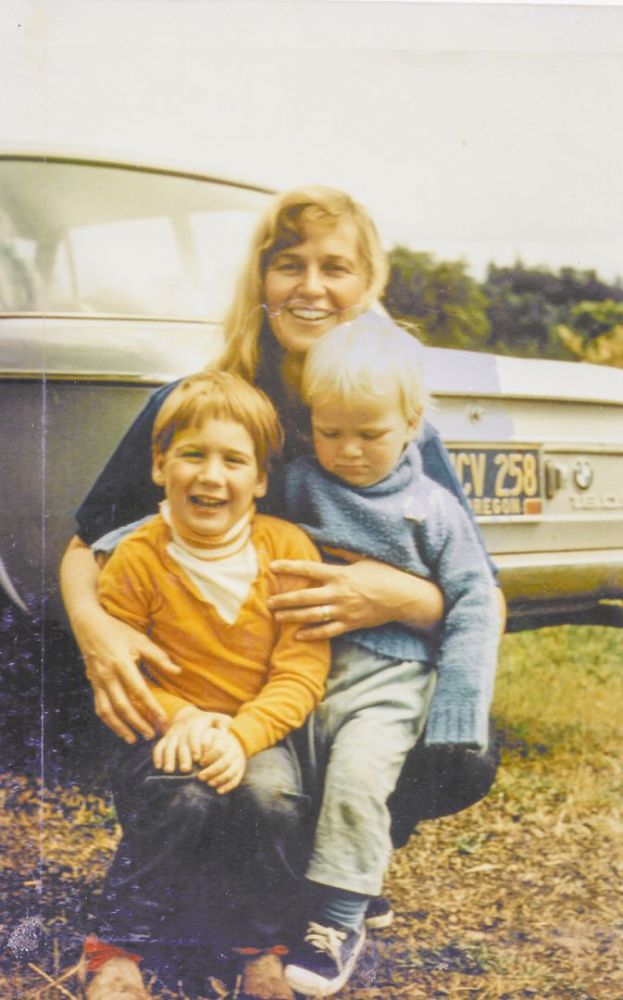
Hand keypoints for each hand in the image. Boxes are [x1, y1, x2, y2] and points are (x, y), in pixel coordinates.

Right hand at [61, 537, 180, 743]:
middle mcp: (108, 676)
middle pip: (123, 706)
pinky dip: (109, 721)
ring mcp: (98, 682)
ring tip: (134, 739)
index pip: (139, 691)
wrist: (88, 625)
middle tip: (152, 735)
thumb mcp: (140, 640)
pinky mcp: (93, 684)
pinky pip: (100, 707)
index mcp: (121, 663)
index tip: (162, 719)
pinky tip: (119, 729)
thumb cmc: (118, 631)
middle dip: (138, 723)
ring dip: (121, 728)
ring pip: (108, 712)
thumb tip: (177, 672)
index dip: (151, 707)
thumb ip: (159, 657)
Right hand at [152, 707, 231, 772]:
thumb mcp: (217, 718)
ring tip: (169, 770)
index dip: (195, 746)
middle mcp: (181, 730)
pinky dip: (157, 756)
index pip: (194, 735)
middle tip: (185, 769)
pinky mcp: (164, 740)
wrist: (187, 715)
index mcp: (194, 725)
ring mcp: (171, 735)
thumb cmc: (206, 721)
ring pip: (168, 746)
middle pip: (181, 744)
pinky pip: (158, 747)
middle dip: (182, 757)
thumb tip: (225, 730)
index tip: (198, 758)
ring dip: (168, 758)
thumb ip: (223, 723)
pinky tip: (158, 766)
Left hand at [196, 730, 246, 793]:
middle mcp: (233, 750)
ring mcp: (238, 760)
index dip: (209, 758)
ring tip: (209, 783)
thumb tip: (193, 760)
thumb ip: (200, 745)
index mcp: (225, 740)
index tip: (199, 763)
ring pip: (231, 772)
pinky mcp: (240, 770)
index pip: (219, 749)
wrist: (229, 742)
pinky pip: (236, 780)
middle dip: (212, 771)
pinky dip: (228, 786)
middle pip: (225, 762)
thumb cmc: (211, 741)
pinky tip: (219, 791)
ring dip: (220, 779)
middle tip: (200, 777)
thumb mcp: (206, 737)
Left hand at [267, 558, 443, 638]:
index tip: (272, 567)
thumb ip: (342, 552)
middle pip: (305, 597)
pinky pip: (328, 631)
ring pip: (312, 615)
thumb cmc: (384, 574)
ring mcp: (344, 611)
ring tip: (276, 617)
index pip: (308, 569)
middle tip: (267, 602)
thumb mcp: (363, 558)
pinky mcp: (351, 624)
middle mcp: (339, 593)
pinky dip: (312, 635)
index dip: (289, 567)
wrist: (404, 597)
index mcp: (340, 574)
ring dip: (292, 616)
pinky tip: (297, 636)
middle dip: (284, 599)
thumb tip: (324, 540)